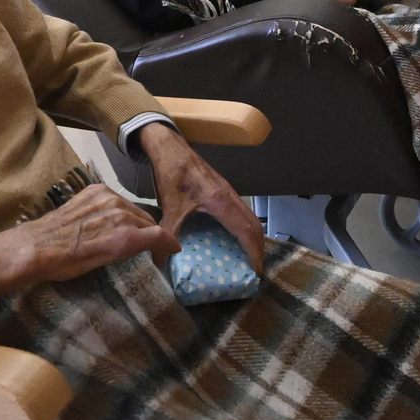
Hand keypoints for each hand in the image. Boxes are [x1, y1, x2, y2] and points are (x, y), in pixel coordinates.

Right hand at [0, 184, 178, 295]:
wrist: (39, 249)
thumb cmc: (50, 238)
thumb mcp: (77, 216)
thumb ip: (95, 216)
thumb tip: (105, 230)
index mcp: (99, 192)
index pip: (128, 207)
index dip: (142, 222)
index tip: (149, 234)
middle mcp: (113, 199)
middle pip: (142, 216)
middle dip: (148, 231)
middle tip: (151, 246)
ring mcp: (121, 216)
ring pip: (150, 226)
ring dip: (154, 240)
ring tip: (159, 252)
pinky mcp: (126, 237)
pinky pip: (155, 237)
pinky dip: (163, 244)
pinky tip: (169, 252)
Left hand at [139, 122, 264, 273]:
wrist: (171, 148)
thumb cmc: (172, 174)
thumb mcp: (169, 208)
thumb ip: (166, 234)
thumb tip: (160, 262)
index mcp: (220, 202)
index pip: (246, 231)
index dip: (254, 252)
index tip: (256, 271)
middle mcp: (230, 196)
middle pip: (255, 225)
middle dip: (259, 248)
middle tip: (254, 269)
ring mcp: (229, 191)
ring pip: (250, 217)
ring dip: (254, 237)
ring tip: (248, 256)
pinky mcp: (225, 189)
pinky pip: (243, 211)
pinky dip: (246, 227)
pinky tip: (235, 237)